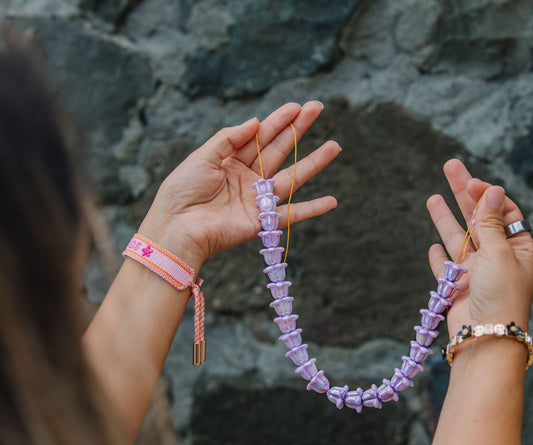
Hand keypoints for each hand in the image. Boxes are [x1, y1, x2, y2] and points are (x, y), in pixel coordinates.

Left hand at [139, 101, 339, 268]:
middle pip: (278, 151)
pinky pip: (292, 214)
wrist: (176, 228)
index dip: (278, 121)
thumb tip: (255, 121)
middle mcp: (247, 179)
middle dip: (297, 130)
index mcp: (230, 161)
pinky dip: (313, 209)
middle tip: (317, 108)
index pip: (259, 137)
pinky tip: (333, 201)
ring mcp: (256, 200)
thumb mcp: (202, 157)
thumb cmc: (181, 192)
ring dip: (313, 163)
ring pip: (291, 178)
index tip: (296, 106)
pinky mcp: (262, 222)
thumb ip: (228, 138)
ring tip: (335, 146)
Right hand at [426, 159, 532, 336]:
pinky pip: (446, 268)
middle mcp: (498, 256)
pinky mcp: (458, 287)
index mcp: (519, 247)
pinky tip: (433, 247)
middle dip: (463, 193)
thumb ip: (489, 222)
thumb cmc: (502, 294)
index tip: (470, 182)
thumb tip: (491, 190)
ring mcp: (476, 271)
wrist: (486, 335)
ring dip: (445, 219)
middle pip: (478, 217)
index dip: (486, 193)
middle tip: (450, 166)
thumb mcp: (499, 252)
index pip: (502, 210)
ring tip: (432, 198)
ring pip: (459, 239)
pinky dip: (439, 259)